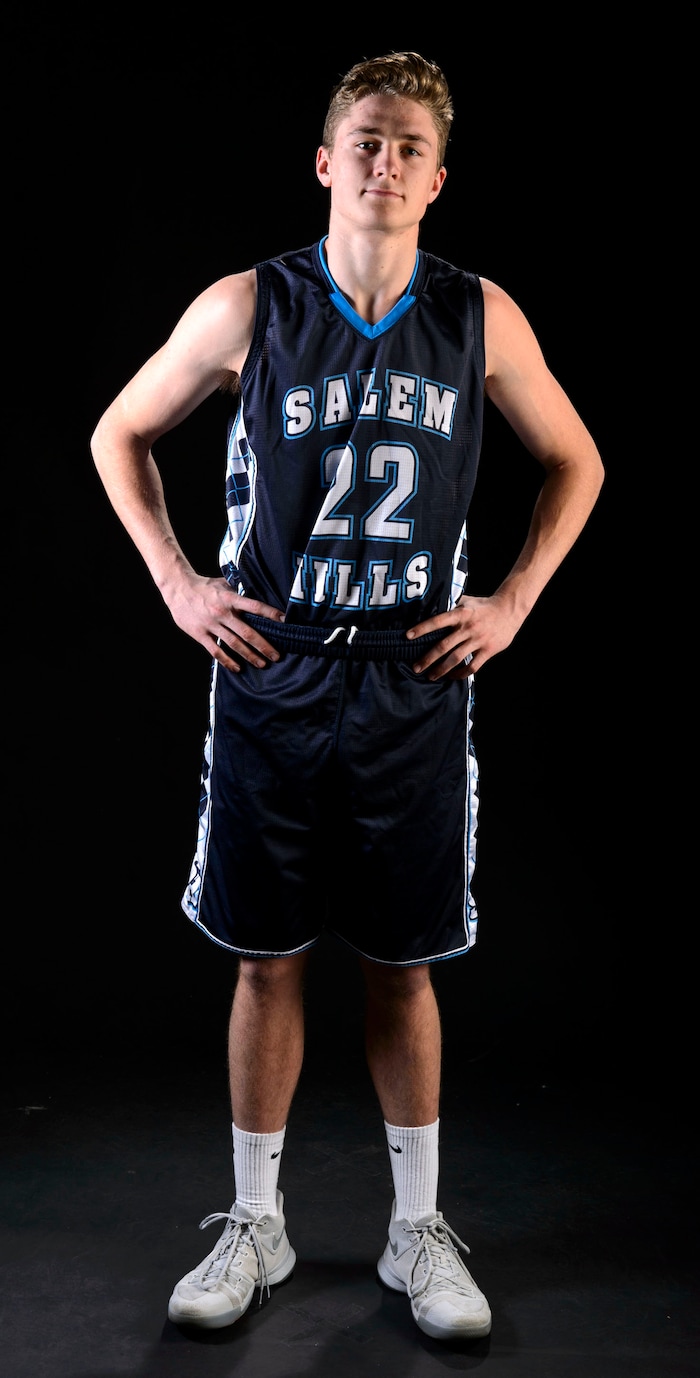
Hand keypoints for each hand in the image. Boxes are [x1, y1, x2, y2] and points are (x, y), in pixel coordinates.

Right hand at [165, 573, 284, 670]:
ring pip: (234, 644)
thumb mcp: (223, 583)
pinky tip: (237, 668)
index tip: (285, 621)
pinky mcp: (200, 634)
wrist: (177, 588)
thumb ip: (239, 591)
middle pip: (247, 632)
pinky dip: (227, 661)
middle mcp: (222, 612)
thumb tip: (257, 591)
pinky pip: (216, 651)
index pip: (255, 607)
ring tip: (262, 664)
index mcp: (230, 598)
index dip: (271, 614)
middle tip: (276, 656)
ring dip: (249, 655)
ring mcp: (211, 625)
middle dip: (264, 645)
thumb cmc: (204, 586)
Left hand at [407, 593, 521, 679]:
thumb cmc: (484, 606)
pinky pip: (472, 666)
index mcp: (461, 613)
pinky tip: (452, 676)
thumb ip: (450, 605)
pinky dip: (461, 674)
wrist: (509, 609)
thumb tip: (430, 606)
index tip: (407, 636)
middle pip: (444, 645)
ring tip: (431, 676)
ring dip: (441, 670)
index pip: (437, 621)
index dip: (422, 628)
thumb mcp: (466, 601)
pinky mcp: (488, 650)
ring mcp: (479, 640)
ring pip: (456, 659)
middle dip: (428, 658)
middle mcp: (468, 627)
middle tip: (416, 667)